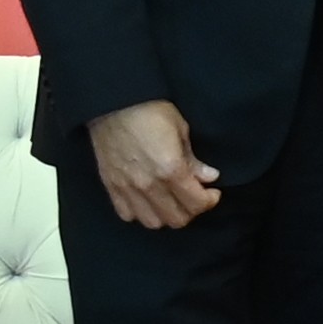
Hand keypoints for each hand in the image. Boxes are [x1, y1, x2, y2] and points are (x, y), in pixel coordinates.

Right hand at [84, 100, 218, 229]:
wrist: (112, 101)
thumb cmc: (149, 109)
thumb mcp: (180, 128)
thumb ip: (194, 159)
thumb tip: (209, 177)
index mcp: (171, 169)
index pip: (196, 203)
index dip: (209, 201)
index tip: (212, 192)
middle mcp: (149, 185)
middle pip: (177, 219)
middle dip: (191, 210)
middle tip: (194, 197)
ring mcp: (128, 188)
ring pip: (152, 222)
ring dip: (166, 215)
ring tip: (171, 201)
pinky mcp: (111, 186)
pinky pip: (127, 214)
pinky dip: (140, 212)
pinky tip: (147, 200)